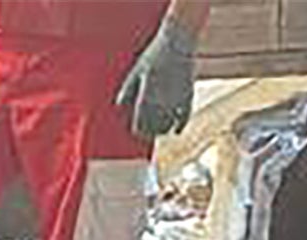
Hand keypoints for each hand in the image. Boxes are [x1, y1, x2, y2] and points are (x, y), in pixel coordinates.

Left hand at [117, 11, 199, 137]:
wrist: (178, 41)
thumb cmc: (155, 54)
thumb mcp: (137, 70)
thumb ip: (128, 89)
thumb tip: (118, 105)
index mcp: (146, 94)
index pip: (140, 122)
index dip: (137, 129)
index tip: (136, 130)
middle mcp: (161, 99)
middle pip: (154, 127)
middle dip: (149, 131)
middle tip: (146, 132)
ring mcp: (176, 98)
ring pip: (169, 125)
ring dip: (163, 130)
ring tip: (160, 132)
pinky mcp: (188, 95)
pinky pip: (185, 117)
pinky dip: (180, 126)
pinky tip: (176, 131)